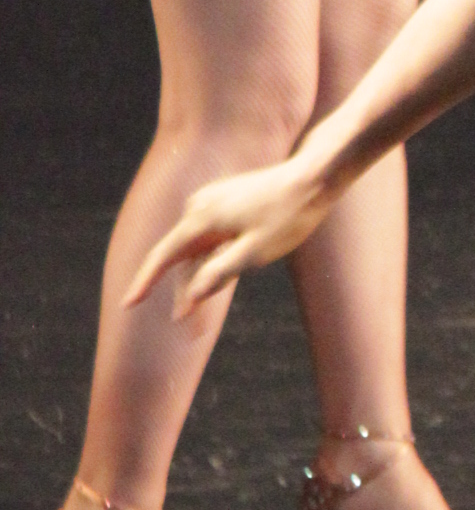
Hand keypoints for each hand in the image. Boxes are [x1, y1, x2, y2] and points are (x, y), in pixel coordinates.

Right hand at [128, 154, 335, 318]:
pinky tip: (230, 275)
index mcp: (201, 218)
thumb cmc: (288, 217)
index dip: (144, 283)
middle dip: (185, 292)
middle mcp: (199, 206)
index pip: (163, 256)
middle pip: (182, 257)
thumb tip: (191, 295)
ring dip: (202, 278)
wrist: (313, 179)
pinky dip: (215, 259)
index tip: (126, 304)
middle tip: (190, 330)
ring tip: (211, 311)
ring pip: (198, 249)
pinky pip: (211, 238)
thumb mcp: (256, 252)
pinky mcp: (224, 202)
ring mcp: (211, 202)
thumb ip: (220, 273)